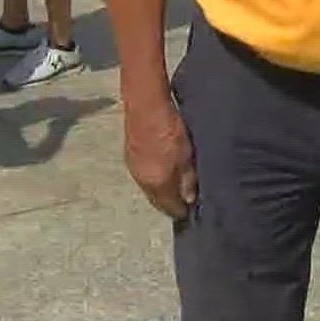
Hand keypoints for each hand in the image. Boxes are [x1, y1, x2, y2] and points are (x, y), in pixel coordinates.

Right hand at [123, 98, 195, 219]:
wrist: (145, 108)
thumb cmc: (170, 131)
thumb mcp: (186, 156)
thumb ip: (187, 179)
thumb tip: (188, 199)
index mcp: (157, 184)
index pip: (169, 207)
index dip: (180, 211)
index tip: (189, 212)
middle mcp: (143, 182)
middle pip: (157, 200)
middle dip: (169, 204)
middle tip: (182, 203)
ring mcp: (134, 170)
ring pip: (149, 189)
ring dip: (160, 191)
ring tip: (173, 188)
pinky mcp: (130, 157)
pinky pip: (143, 176)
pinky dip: (153, 179)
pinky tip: (161, 172)